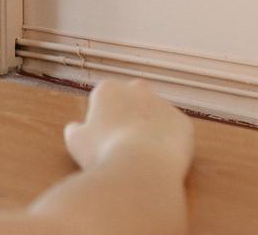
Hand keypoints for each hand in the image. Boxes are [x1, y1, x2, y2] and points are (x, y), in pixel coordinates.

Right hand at [63, 80, 193, 181]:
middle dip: (128, 114)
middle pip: (131, 99)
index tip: (101, 138)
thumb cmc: (104, 153)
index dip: (101, 119)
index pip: (103, 99)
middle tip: (122, 141)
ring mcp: (163, 104)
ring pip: (154, 114)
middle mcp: (137, 89)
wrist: (143, 169)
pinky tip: (159, 159)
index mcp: (108, 89)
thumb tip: (75, 127)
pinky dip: (168, 142)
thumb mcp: (75, 142)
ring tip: (142, 155)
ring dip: (149, 128)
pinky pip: (173, 131)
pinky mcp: (183, 122)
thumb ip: (74, 129)